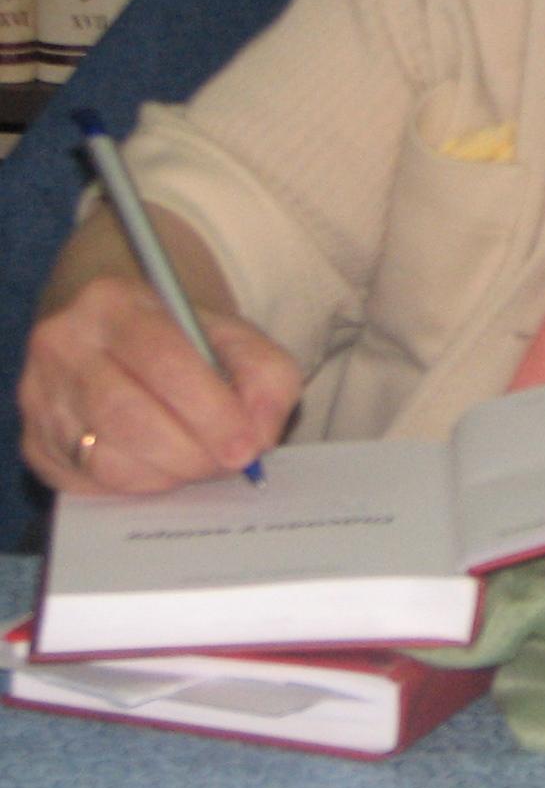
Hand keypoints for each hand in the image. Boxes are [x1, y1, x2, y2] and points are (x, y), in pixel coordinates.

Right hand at [18, 274, 301, 495]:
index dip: (210, 411)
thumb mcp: (234, 337)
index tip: (246, 447)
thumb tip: (259, 434)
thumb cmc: (184, 340)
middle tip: (228, 464)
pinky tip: (163, 468)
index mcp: (113, 302)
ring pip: (105, 458)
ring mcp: (41, 396)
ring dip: (166, 473)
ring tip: (199, 463)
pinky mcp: (35, 443)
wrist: (119, 337)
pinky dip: (137, 486)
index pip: (163, 360)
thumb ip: (265, 376)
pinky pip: (88, 483)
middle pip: (127, 414)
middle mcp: (64, 344)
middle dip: (190, 451)